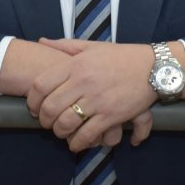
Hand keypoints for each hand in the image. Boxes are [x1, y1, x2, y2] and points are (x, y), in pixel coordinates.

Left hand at [26, 38, 155, 151]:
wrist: (153, 67)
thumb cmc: (121, 56)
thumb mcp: (92, 46)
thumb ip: (65, 45)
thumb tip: (42, 41)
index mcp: (75, 64)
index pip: (41, 84)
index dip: (32, 100)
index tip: (34, 107)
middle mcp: (83, 82)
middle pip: (50, 107)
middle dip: (44, 120)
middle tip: (47, 123)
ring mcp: (97, 100)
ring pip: (66, 123)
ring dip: (59, 132)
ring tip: (61, 132)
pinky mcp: (111, 115)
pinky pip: (87, 134)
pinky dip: (77, 142)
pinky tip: (76, 142)